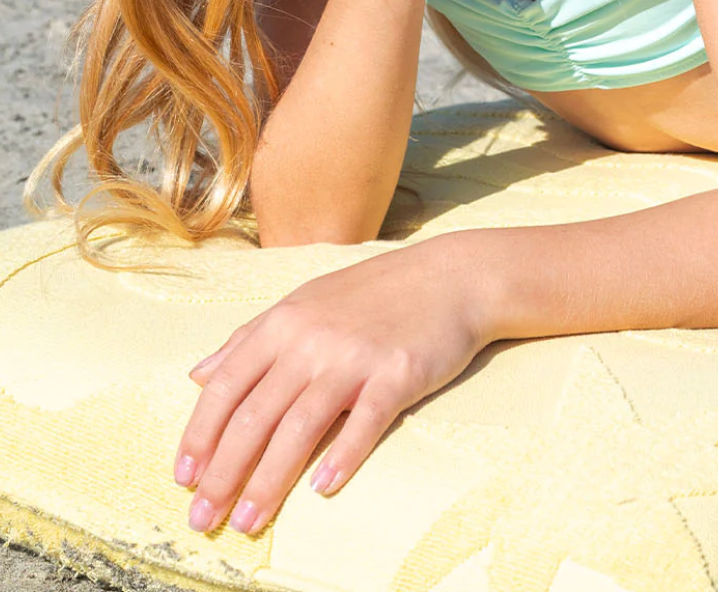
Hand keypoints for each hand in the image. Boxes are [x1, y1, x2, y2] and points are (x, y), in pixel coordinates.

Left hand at [175, 242, 484, 535]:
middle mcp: (312, 339)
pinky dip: (342, 457)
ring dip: (268, 481)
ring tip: (248, 522)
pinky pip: (365, 422)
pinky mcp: (397, 373)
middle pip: (255, 416)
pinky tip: (322, 489)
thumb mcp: (305, 302)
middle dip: (224, 474)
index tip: (184, 480)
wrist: (451, 276)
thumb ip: (250, 338)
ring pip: (299, 428)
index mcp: (284, 322)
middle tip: (203, 519)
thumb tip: (197, 374)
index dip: (200, 436)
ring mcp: (355, 356)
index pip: (226, 387)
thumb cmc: (375, 292)